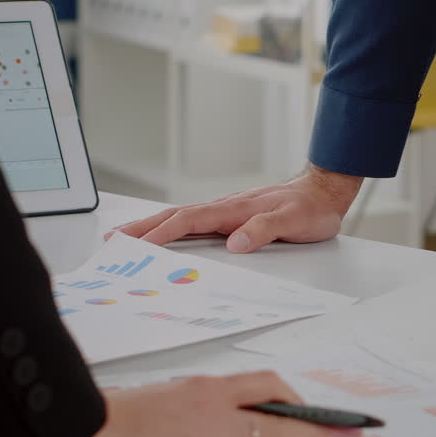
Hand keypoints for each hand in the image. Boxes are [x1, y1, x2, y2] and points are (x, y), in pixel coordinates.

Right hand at [64, 370, 360, 436]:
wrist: (92, 426)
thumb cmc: (116, 420)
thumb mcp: (161, 407)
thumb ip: (191, 413)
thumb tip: (209, 427)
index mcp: (204, 387)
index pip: (262, 384)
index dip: (294, 398)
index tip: (314, 410)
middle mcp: (216, 398)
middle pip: (281, 404)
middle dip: (318, 418)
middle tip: (349, 428)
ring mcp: (215, 422)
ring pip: (281, 428)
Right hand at [111, 165, 363, 253]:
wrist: (322, 192)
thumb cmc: (309, 209)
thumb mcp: (292, 222)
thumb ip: (263, 231)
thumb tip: (234, 244)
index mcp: (233, 209)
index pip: (188, 221)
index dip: (161, 233)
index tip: (138, 244)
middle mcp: (224, 208)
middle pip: (175, 216)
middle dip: (142, 228)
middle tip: (113, 240)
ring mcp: (225, 211)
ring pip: (181, 218)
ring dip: (152, 227)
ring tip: (126, 237)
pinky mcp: (230, 217)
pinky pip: (194, 223)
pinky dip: (172, 228)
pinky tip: (163, 235)